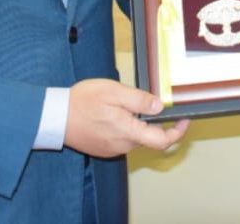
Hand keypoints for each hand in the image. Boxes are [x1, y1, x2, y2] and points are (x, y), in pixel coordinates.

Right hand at [65, 78, 188, 156]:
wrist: (55, 116)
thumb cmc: (82, 101)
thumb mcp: (114, 91)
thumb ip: (138, 99)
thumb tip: (159, 106)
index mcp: (128, 131)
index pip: (161, 140)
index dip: (177, 132)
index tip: (184, 120)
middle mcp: (123, 145)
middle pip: (149, 137)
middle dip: (155, 122)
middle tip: (153, 102)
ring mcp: (112, 148)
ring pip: (135, 136)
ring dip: (138, 122)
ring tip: (125, 101)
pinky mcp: (103, 147)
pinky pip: (122, 138)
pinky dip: (125, 126)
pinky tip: (114, 112)